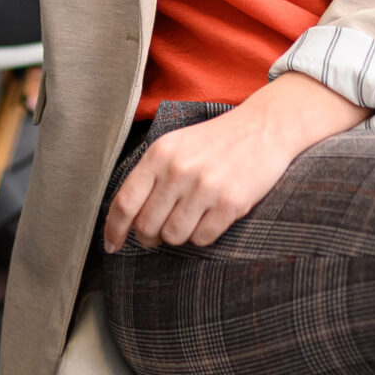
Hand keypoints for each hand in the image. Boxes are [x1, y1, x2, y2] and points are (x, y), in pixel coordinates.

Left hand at [102, 76, 370, 251]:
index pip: (124, 203)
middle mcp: (178, 170)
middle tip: (159, 232)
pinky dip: (203, 235)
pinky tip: (210, 217)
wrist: (263, 128)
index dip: (114, 230)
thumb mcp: (174, 146)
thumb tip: (125, 220)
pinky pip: (202, 238)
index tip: (111, 245)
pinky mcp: (230, 203)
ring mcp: (205, 187)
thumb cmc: (214, 142)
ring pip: (174, 236)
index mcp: (159, 154)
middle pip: (147, 226)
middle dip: (149, 236)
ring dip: (178, 235)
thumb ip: (149, 176)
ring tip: (189, 218)